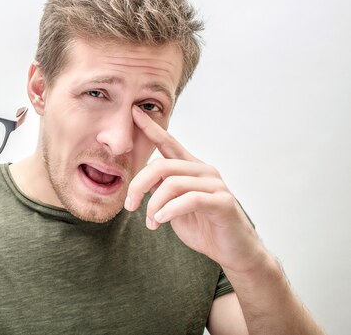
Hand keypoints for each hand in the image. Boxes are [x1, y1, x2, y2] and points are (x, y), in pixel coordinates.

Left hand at [125, 106, 265, 273]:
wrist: (233, 251)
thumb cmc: (202, 227)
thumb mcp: (173, 206)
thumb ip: (160, 189)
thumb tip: (142, 179)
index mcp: (191, 168)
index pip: (168, 142)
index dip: (150, 127)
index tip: (133, 111)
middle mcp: (204, 170)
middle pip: (161, 166)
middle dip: (138, 185)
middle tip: (130, 206)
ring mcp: (215, 184)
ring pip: (172, 183)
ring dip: (154, 206)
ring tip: (151, 223)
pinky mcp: (223, 202)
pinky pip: (189, 199)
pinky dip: (169, 211)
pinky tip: (160, 221)